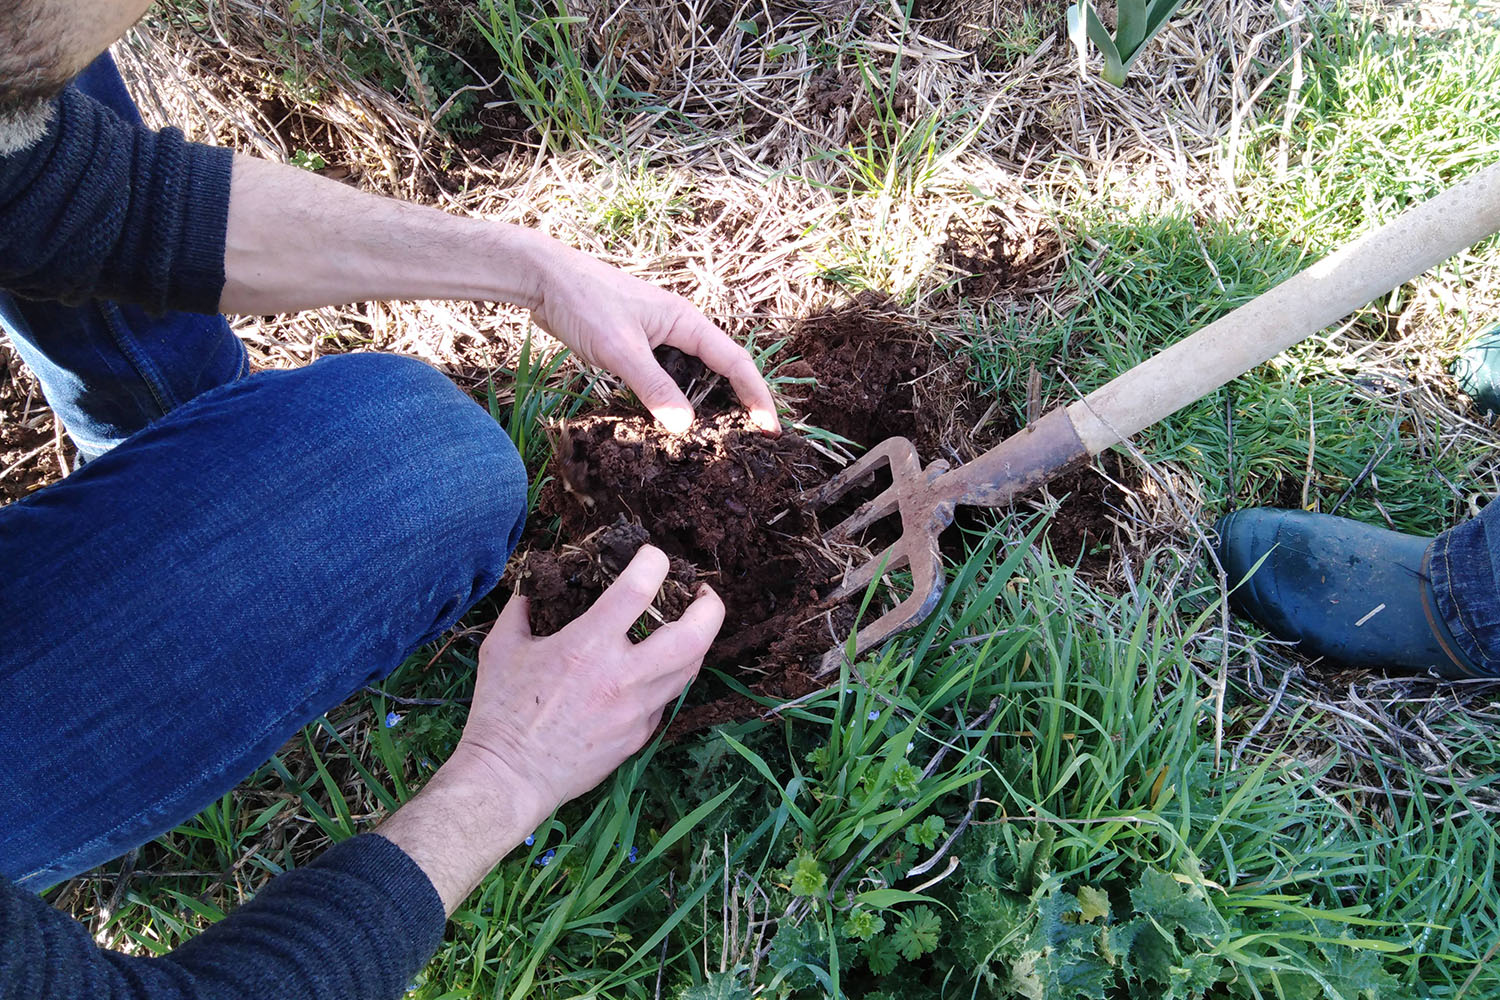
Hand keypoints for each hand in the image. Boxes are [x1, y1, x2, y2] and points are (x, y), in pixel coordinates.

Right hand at [452, 545, 722, 823]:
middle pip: (694, 633)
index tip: (652, 556)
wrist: (509, 779)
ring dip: (696, 641)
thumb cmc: (499, 713)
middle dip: (709, 605)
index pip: (639, 588)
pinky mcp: (639, 736)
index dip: (654, 561)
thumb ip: (522, 608)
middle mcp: (622, 677)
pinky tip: (655, 669)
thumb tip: (534, 583)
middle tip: (702, 592)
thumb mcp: (501, 648)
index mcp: (587, 647)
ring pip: (691, 668)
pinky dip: (668, 677)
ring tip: (688, 625)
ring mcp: (636, 710)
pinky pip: (666, 699)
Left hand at [524, 237, 779, 434]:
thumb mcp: (621, 350)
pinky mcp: (637, 346)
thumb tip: (685, 426)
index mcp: (686, 321)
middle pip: (719, 369)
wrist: (544, 279)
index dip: (756, 395)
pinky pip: (667, 376)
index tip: (769, 427)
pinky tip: (668, 420)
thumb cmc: (584, 303)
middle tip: (749, 440)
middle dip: (737, 402)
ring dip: (703, 403)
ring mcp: (658, 337)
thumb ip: (654, 387)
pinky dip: (673, 398)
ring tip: (715, 438)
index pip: (734, 362)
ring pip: (692, 374)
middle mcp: (679, 328)